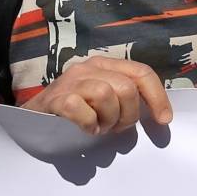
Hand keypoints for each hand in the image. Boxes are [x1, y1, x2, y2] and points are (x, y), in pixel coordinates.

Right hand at [23, 57, 173, 134]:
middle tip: (114, 128)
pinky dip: (87, 123)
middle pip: (126, 88)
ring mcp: (70, 81)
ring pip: (106, 95)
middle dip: (127, 115)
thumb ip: (126, 99)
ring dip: (107, 120)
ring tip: (97, 128)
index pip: (141, 73)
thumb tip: (160, 115)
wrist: (32, 120)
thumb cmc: (74, 115)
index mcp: (104, 65)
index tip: (163, 120)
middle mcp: (88, 67)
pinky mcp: (55, 98)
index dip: (157, 97)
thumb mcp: (103, 101)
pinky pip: (80, 108)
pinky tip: (85, 130)